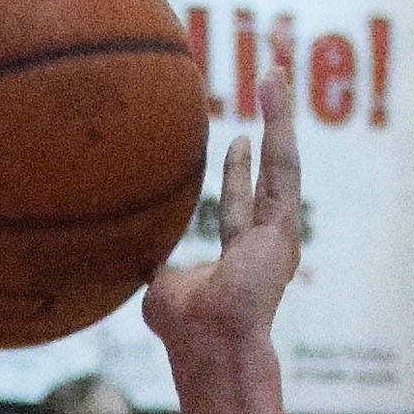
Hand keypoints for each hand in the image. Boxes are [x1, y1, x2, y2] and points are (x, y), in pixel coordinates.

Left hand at [144, 72, 301, 360]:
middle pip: (269, 173)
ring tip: (275, 72)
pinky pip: (284, 164)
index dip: (238, 173)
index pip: (241, 203)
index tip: (236, 143)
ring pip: (281, 161)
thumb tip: (129, 247)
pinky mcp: (284, 225)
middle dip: (269, 132)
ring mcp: (278, 233)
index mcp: (238, 255)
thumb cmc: (183, 326)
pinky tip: (275, 88)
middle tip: (269, 91)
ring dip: (279, 115)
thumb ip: (154, 261)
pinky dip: (280, 123)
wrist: (208, 341)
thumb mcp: (160, 283)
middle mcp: (264, 241)